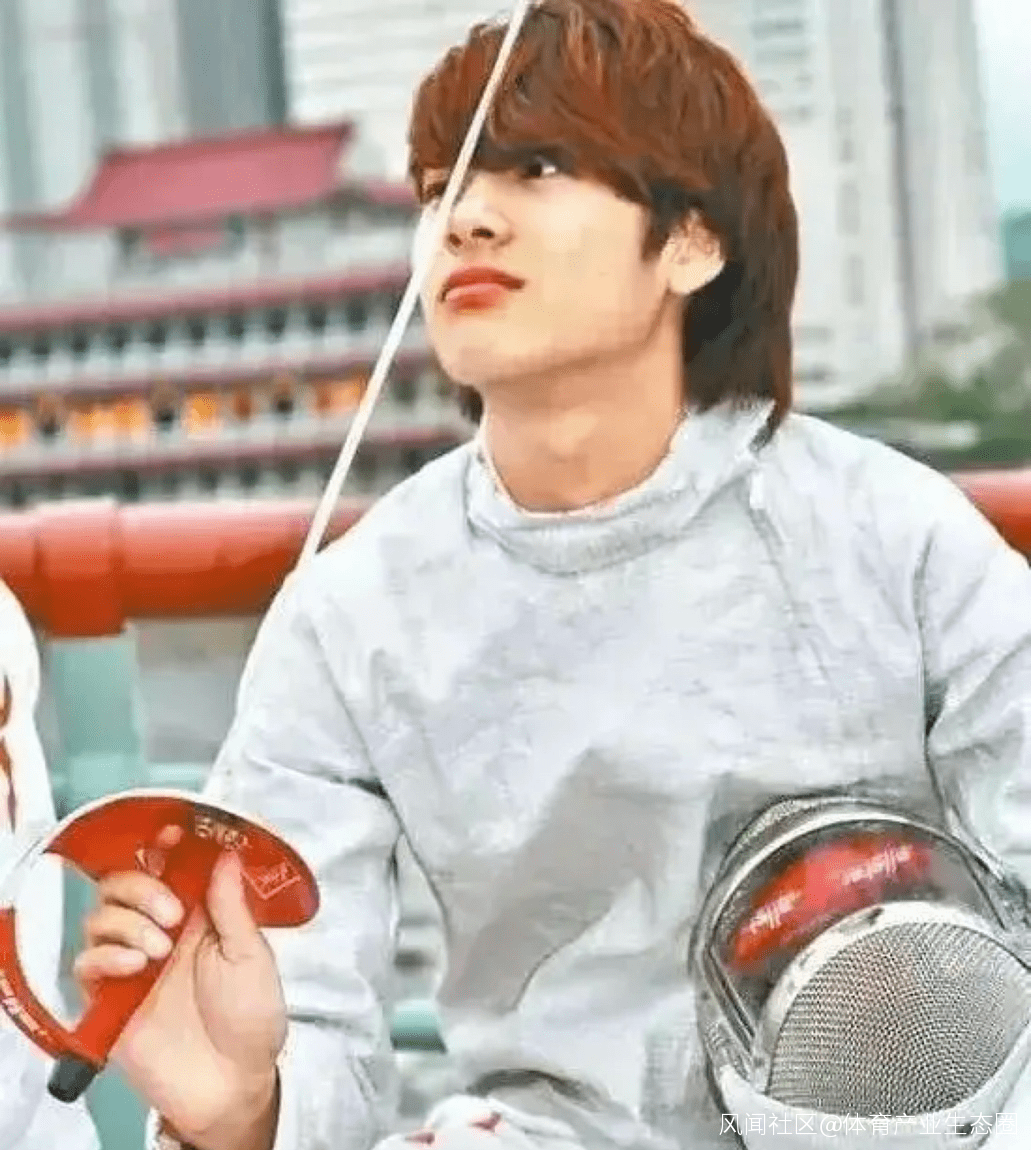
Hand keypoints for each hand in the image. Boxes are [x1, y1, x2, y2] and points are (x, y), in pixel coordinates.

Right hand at [73, 826, 285, 1147]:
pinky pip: (86, 963)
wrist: (231, 1085)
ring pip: (101, 917)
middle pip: (125, 883)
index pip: (171, 869)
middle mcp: (161, 932)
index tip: (170, 833)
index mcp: (199, 915)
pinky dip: (106, 955)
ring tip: (157, 950)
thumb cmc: (250, 1019)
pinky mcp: (110, 999)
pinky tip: (133, 966)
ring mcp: (133, 964)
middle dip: (141, 887)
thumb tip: (225, 854)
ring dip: (127, 922)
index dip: (166, 846)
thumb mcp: (251, 955)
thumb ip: (232, 906)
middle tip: (169, 913)